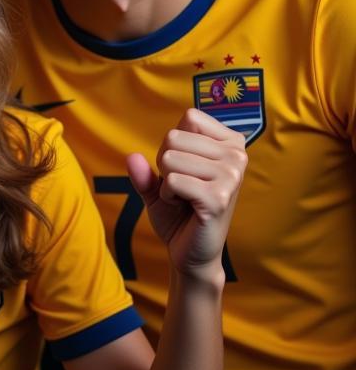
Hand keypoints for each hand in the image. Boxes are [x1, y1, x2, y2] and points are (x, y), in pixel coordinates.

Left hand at [127, 109, 245, 280]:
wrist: (190, 252)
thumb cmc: (179, 212)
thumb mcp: (157, 183)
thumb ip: (143, 169)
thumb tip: (132, 157)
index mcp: (231, 143)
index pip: (190, 117)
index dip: (173, 142)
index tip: (185, 167)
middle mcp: (238, 156)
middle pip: (174, 136)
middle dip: (166, 163)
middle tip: (183, 187)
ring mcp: (232, 177)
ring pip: (170, 158)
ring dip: (167, 182)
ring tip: (185, 198)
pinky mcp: (219, 198)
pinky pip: (172, 180)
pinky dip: (167, 195)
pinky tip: (185, 207)